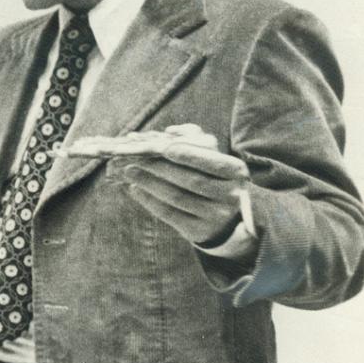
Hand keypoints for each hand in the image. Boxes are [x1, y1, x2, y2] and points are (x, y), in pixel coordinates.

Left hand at [115, 144, 251, 245]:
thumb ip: (195, 140)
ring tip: (128, 171)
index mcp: (235, 171)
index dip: (189, 155)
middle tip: (134, 158)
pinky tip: (134, 189)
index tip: (164, 147)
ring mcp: (215, 215)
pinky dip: (148, 200)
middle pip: (190, 180)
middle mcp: (230, 194)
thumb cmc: (213, 179)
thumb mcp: (214, 160)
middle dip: (159, 167)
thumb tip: (169, 131)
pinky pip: (169, 214)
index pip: (212, 162)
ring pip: (176, 197)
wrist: (228, 219)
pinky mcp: (198, 231)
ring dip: (148, 183)